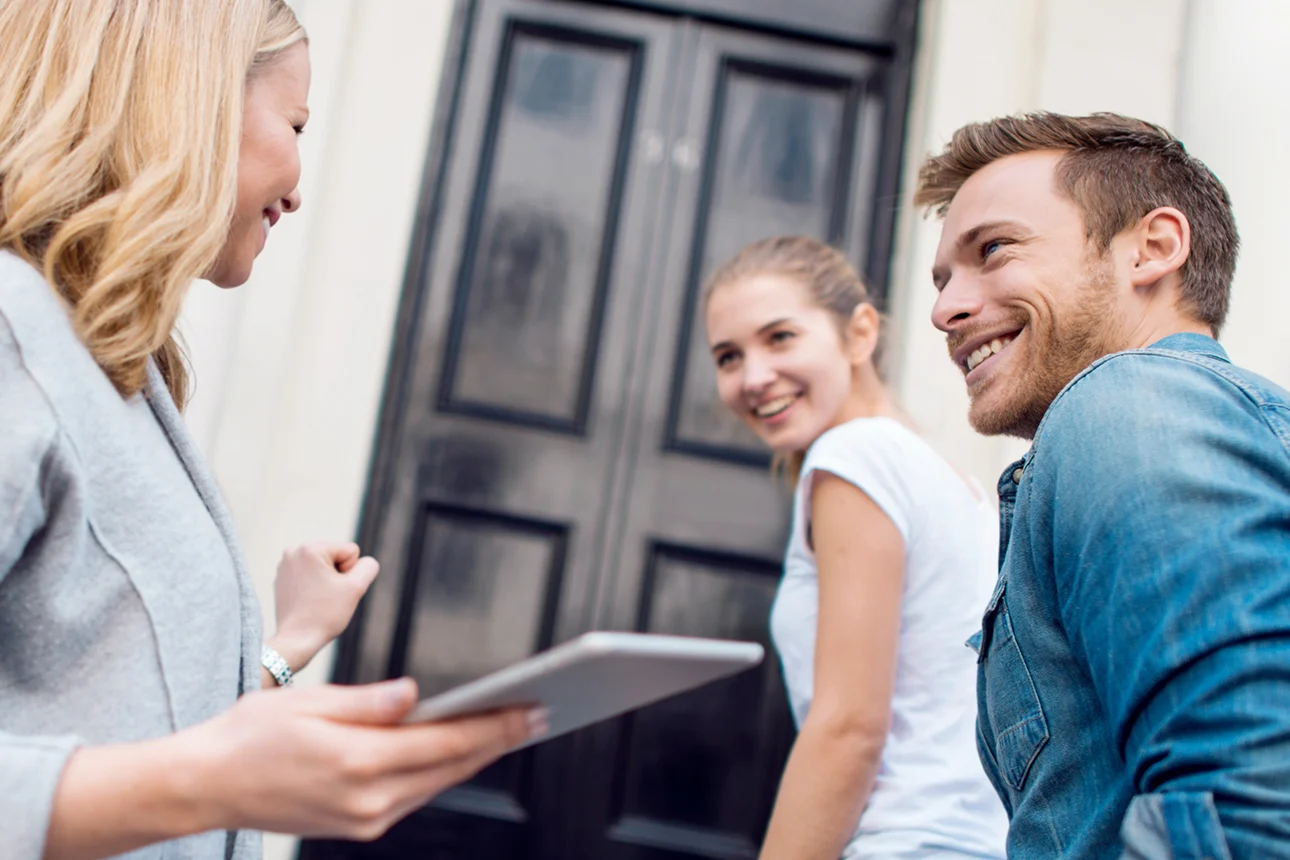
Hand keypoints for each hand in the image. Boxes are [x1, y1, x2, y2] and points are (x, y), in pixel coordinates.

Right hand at [187, 679, 545, 839]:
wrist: (206, 785)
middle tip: (537, 715)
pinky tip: (457, 750)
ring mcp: (365, 819)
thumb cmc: (252, 734)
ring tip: (507, 729)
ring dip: (473, 757)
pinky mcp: (358, 826)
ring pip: (437, 783)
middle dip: (498, 740)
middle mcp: (369, 798)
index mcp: (360, 760)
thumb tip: (417, 695)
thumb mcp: (312, 701)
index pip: (448, 741)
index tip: (532, 710)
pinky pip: (413, 796)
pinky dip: (439, 772)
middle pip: (452, 766)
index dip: (496, 726)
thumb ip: (371, 702)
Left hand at [272, 542, 378, 669]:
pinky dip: (313, 585)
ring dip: (326, 580)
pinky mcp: (281, 577)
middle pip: (336, 556)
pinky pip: (310, 574)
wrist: (296, 640)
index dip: (350, 573)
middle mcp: (294, 551)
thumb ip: (368, 567)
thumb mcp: (356, 588)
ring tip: (317, 598)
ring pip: (323, 566)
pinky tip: (307, 601)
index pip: (351, 551)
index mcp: (310, 548)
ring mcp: (285, 564)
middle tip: (326, 596)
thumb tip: (364, 562)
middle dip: (337, 575)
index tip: (335, 590)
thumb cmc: (325, 615)